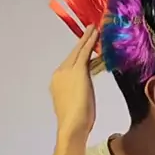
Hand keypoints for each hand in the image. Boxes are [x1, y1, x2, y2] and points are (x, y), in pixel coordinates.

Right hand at [50, 25, 98, 139]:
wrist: (72, 126)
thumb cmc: (77, 122)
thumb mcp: (77, 103)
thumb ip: (79, 92)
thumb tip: (84, 90)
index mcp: (57, 81)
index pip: (70, 63)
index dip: (78, 53)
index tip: (85, 45)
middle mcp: (59, 73)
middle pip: (73, 54)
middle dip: (82, 42)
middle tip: (90, 29)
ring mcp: (67, 71)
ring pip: (79, 51)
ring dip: (87, 38)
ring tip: (95, 29)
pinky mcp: (78, 71)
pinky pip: (85, 52)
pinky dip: (90, 41)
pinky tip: (96, 33)